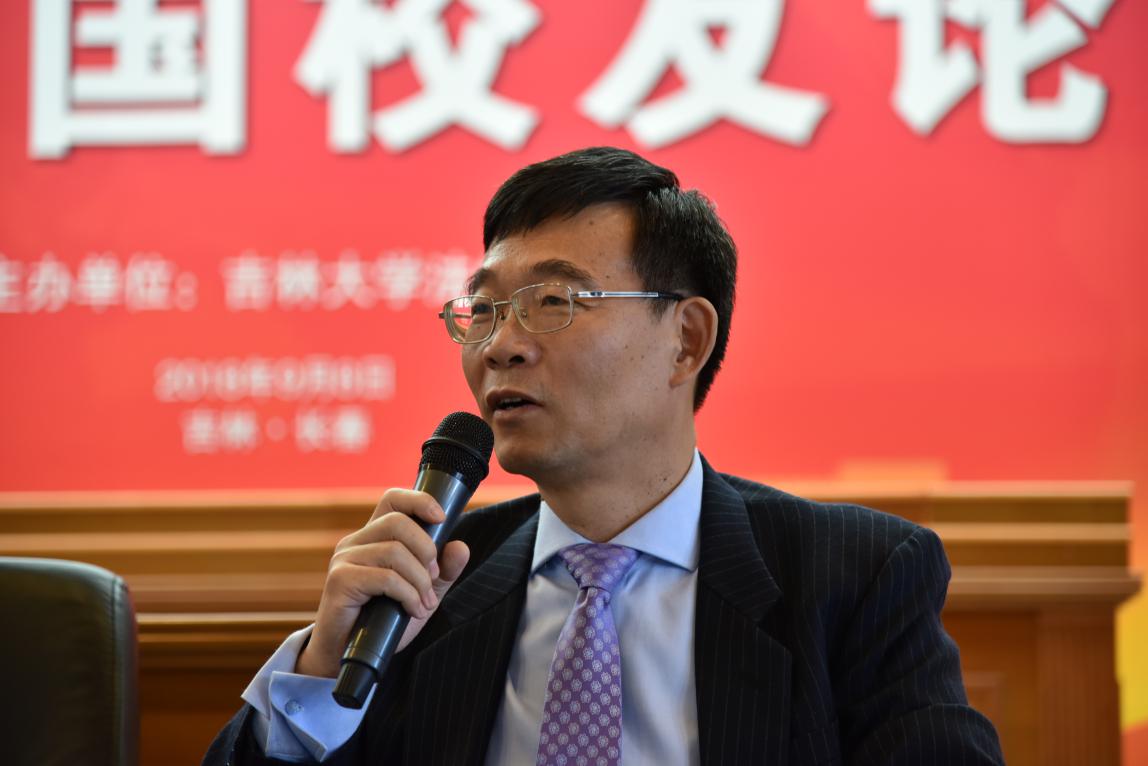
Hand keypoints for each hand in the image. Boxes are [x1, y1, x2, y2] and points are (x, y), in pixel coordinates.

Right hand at [295, 488, 470, 677]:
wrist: (347, 658)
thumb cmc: (382, 622)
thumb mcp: (420, 593)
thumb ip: (441, 572)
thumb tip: (461, 546)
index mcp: (373, 538)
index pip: (392, 499)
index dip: (418, 501)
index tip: (442, 518)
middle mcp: (355, 542)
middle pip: (397, 522)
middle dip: (426, 550)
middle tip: (432, 579)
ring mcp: (344, 559)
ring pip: (394, 552)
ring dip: (420, 581)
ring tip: (425, 603)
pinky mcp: (340, 580)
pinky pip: (385, 577)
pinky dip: (408, 595)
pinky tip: (413, 610)